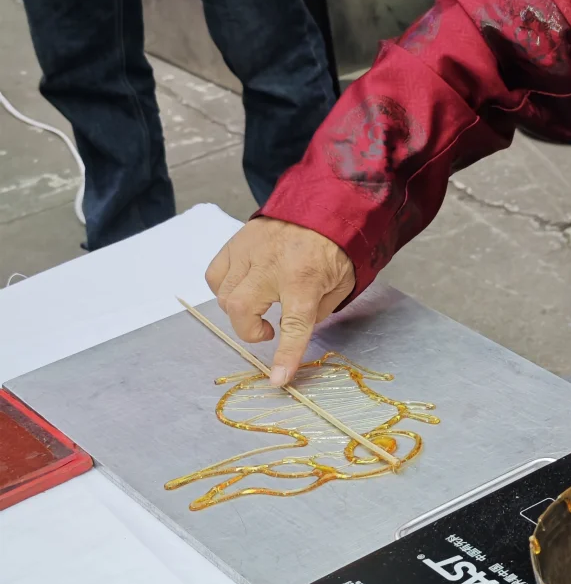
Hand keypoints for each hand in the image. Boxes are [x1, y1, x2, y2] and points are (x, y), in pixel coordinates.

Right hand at [205, 218, 355, 385]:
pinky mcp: (237, 241)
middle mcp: (271, 266)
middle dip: (249, 330)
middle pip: (239, 308)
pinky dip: (223, 287)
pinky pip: (216, 273)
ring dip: (237, 310)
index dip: (285, 356)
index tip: (278, 380)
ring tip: (258, 306)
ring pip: (223, 293)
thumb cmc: (336, 248)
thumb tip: (291, 330)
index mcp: (304, 280)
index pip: (294, 326)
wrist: (326, 204)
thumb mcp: (340, 285)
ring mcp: (249, 251)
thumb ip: (316, 312)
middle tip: (268, 330)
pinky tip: (243, 287)